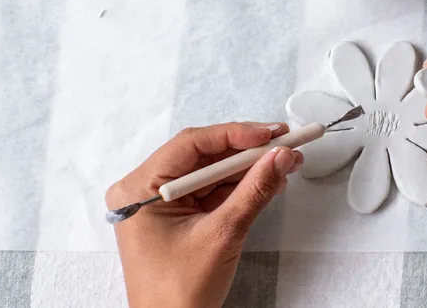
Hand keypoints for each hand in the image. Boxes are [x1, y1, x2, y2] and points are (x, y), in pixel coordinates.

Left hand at [105, 123, 303, 307]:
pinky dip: (240, 186)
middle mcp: (146, 189)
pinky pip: (211, 190)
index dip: (235, 134)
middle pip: (203, 155)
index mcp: (140, 189)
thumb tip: (281, 156)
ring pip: (211, 171)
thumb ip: (254, 190)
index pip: (191, 144)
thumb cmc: (179, 293)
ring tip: (286, 161)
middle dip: (247, 150)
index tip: (271, 134)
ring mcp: (161, 203)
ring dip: (248, 168)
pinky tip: (269, 180)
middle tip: (285, 142)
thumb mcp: (222, 235)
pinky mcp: (177, 216)